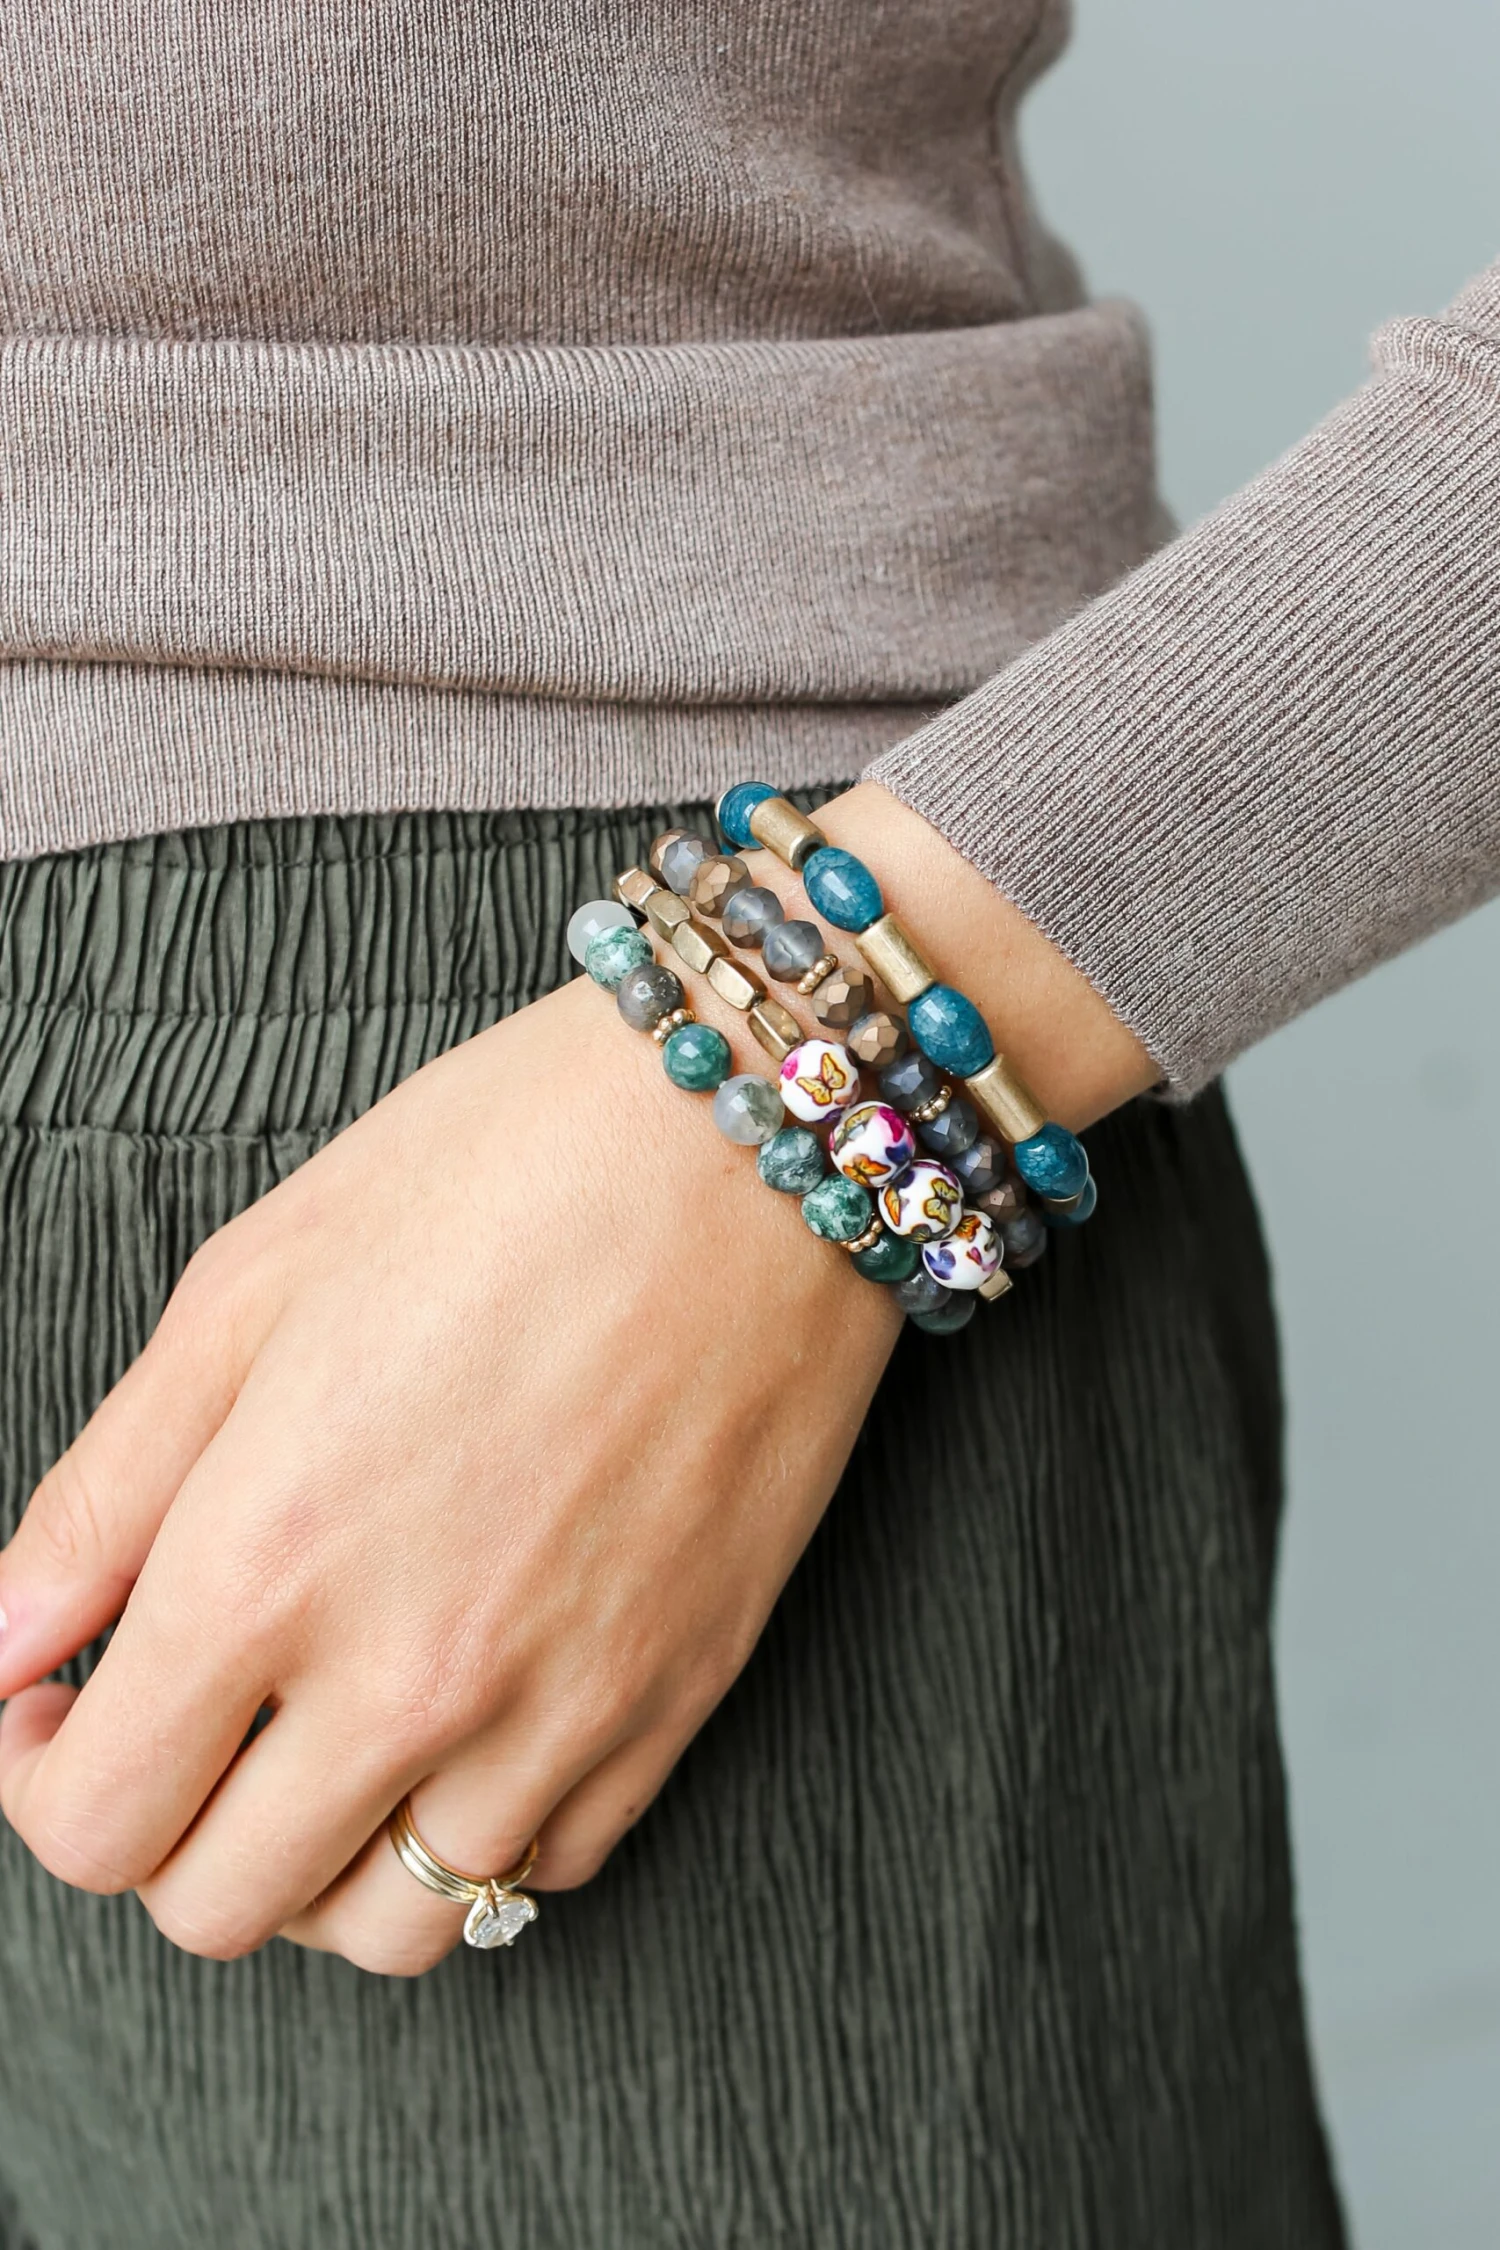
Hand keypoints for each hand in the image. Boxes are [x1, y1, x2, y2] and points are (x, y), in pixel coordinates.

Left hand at [0, 782, 1150, 1973]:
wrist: (751, 1143)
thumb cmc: (506, 1170)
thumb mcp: (250, 1286)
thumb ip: (103, 1494)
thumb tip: (4, 1645)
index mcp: (273, 1557)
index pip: (91, 1821)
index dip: (33, 1774)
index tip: (51, 1704)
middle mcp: (413, 1673)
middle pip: (220, 1906)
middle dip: (157, 1828)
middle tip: (175, 1714)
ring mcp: (562, 1706)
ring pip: (387, 1929)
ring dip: (314, 1861)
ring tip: (315, 1738)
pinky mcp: (678, 1702)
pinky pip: (543, 1870)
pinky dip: (472, 1828)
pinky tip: (460, 1712)